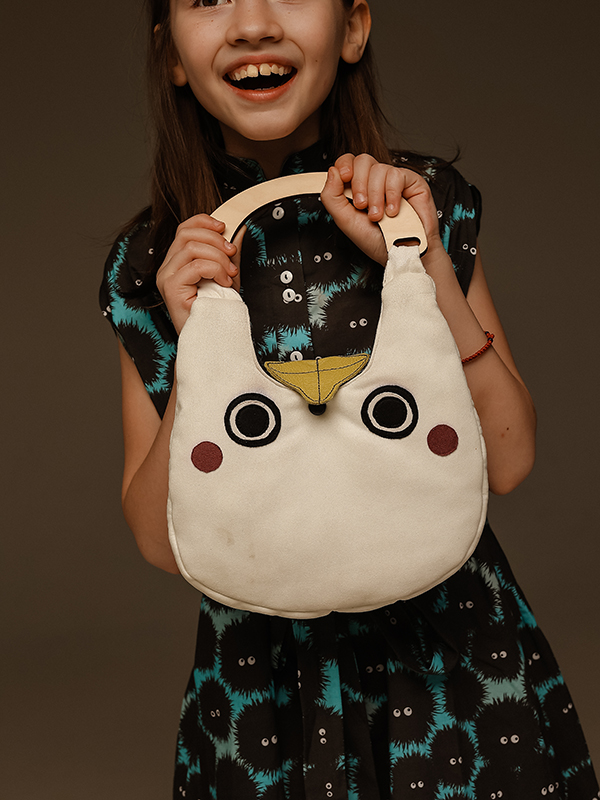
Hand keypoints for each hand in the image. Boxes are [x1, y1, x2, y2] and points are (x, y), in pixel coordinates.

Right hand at [156, 214, 243, 333]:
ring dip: (218, 258)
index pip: (184, 229)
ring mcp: (166, 277)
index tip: (224, 228)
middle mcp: (166, 268)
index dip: (204, 221)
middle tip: (232, 255)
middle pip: (186, 234)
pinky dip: (215, 270)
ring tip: (229, 274)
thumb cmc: (216, 311)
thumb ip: (225, 254)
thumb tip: (237, 230)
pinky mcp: (171, 288)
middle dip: (215, 240)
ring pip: (192, 248)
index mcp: (175, 262)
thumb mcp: (224, 275)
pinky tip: (224, 282)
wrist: (210, 339)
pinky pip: (196, 266)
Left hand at [320, 153, 443, 264]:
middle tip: (361, 205)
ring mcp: (394, 180)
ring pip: (379, 168)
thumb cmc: (375, 240)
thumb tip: (332, 171)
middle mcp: (376, 181)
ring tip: (377, 216)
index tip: (344, 177)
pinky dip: (392, 194)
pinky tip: (392, 211)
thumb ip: (332, 197)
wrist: (399, 253)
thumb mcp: (345, 221)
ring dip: (375, 195)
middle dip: (359, 183)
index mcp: (358, 187)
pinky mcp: (411, 182)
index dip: (344, 165)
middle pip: (363, 160)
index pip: (348, 162)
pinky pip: (397, 175)